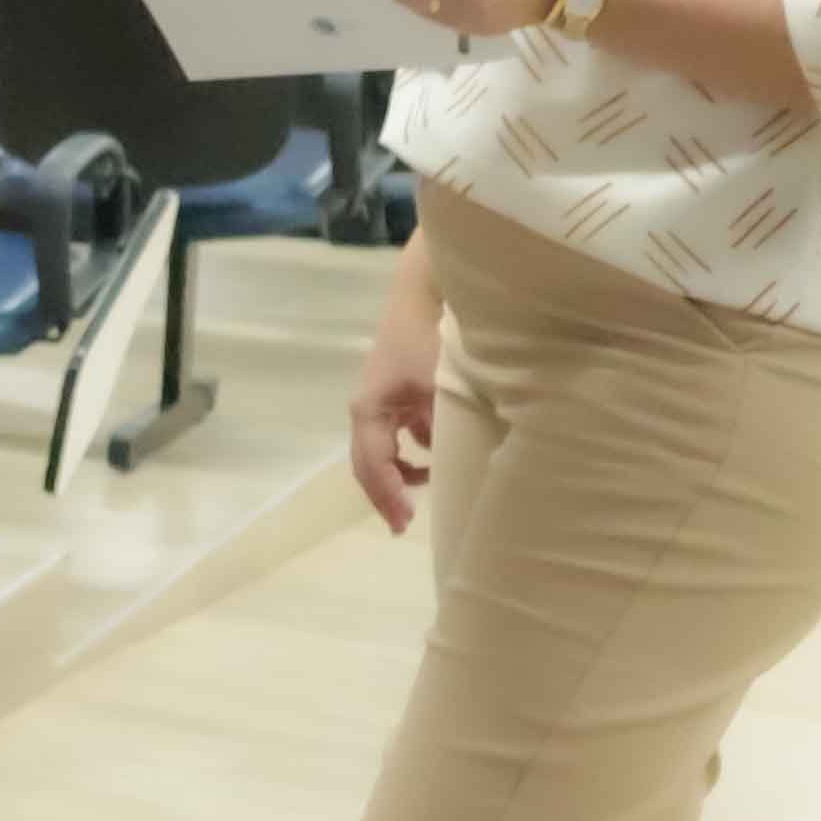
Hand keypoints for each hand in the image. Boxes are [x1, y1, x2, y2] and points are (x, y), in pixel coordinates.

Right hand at [347, 280, 442, 534]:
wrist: (426, 295)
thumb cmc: (429, 340)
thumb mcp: (438, 389)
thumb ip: (441, 430)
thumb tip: (453, 467)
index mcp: (369, 411)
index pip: (374, 465)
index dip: (388, 496)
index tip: (405, 522)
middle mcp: (367, 411)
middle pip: (368, 465)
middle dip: (384, 495)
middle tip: (401, 525)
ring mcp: (380, 403)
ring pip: (380, 453)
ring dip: (398, 474)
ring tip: (422, 489)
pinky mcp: (396, 395)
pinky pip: (397, 437)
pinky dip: (410, 453)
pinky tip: (433, 455)